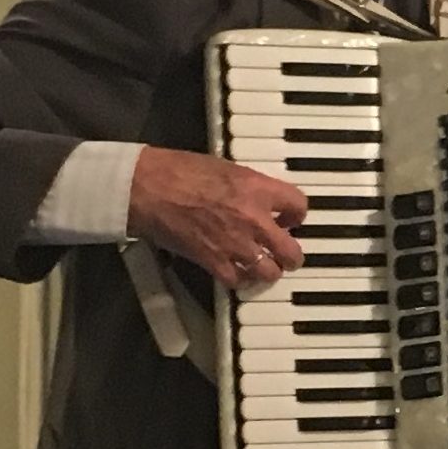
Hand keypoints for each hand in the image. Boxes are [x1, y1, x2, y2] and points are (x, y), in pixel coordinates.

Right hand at [128, 146, 307, 290]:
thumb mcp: (226, 167)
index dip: (297, 215)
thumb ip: (249, 186)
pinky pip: (237, 281)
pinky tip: (238, 274)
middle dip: (292, 255)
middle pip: (292, 250)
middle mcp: (253, 219)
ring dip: (269, 271)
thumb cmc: (177, 170)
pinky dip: (239, 280)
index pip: (299, 206)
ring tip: (266, 268)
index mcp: (258, 189)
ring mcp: (235, 244)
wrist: (147, 187)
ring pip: (269, 272)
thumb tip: (259, 196)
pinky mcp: (213, 261)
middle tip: (288, 255)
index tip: (291, 219)